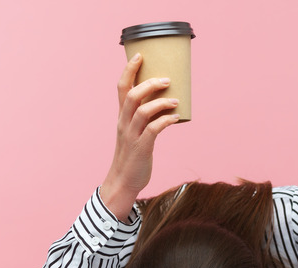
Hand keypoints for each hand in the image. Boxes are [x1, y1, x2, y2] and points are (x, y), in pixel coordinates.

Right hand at [100, 53, 180, 218]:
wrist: (123, 181)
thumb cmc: (133, 155)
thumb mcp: (134, 133)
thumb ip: (145, 119)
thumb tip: (167, 104)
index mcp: (121, 117)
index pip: (121, 88)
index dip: (129, 70)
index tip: (140, 56)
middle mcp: (124, 123)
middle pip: (131, 95)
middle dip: (149, 83)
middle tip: (167, 79)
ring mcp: (132, 135)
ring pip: (142, 111)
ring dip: (161, 102)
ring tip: (175, 100)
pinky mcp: (142, 148)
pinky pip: (154, 129)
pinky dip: (166, 120)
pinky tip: (176, 117)